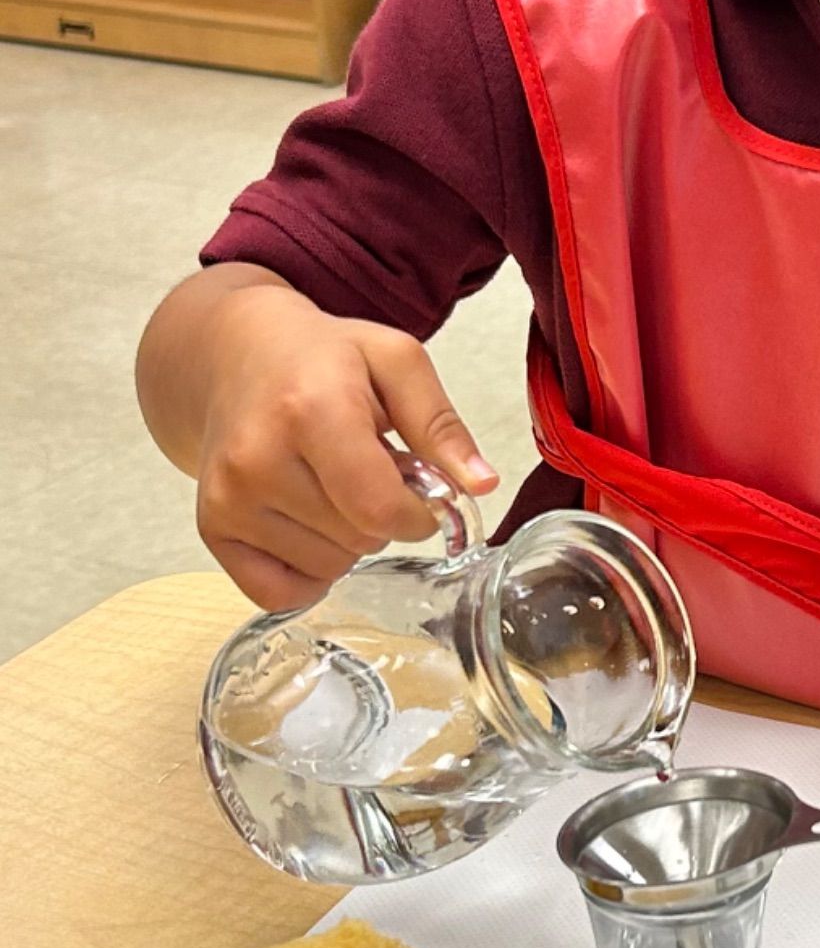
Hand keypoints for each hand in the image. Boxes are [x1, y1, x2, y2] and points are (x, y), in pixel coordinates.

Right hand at [192, 282, 497, 612]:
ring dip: (348, 539)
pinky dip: (308, 573)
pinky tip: (311, 524)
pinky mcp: (211, 527)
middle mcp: (258, 459)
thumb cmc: (321, 356)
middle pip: (359, 539)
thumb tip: (481, 484)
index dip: (417, 514)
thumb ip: (441, 424)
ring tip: (332, 484)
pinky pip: (278, 594)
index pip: (379, 507)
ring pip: (327, 567)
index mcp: (311, 409)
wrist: (235, 353)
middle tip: (365, 469)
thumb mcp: (395, 361)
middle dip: (382, 516)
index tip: (419, 492)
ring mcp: (227, 498)